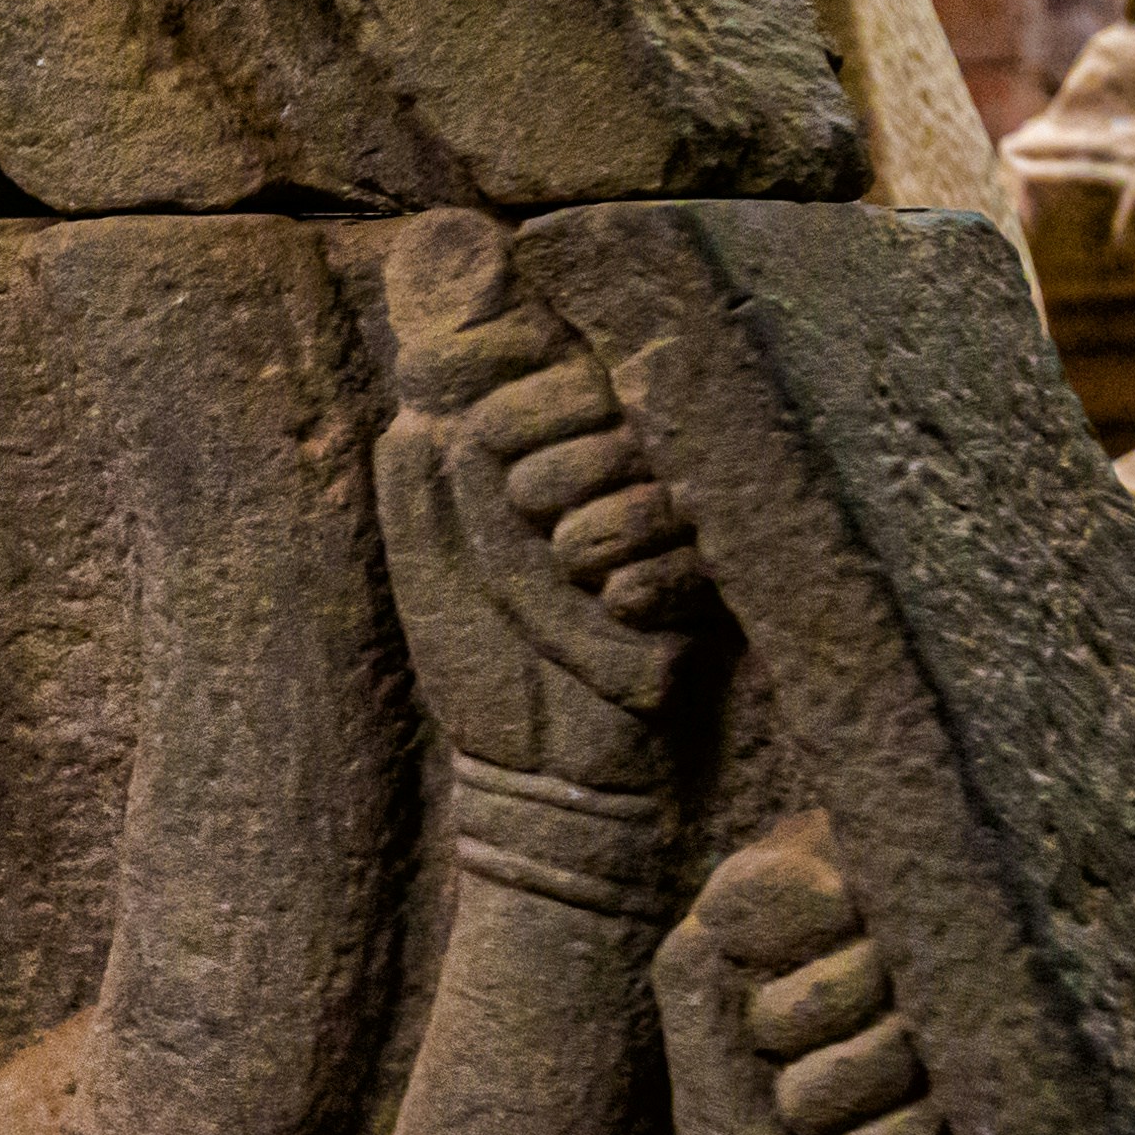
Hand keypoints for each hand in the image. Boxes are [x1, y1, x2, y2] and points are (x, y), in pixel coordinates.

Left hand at [377, 226, 706, 791]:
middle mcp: (625, 477)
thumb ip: (414, 477)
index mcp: (557, 455)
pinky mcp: (719, 590)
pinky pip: (701, 555)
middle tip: (528, 507)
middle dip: (559, 452)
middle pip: (618, 404)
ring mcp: (679, 529)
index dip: (525, 388)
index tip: (482, 435)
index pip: (560, 365)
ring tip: (568, 567)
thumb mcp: (426, 565)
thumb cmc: (480, 660)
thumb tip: (421, 396)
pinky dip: (644, 581)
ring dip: (598, 521)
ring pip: (659, 476)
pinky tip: (614, 610)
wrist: (534, 769)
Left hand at [663, 819, 986, 1134]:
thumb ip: (715, 950)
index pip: (866, 906)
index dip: (808, 990)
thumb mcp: (705, 1050)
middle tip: (803, 1123)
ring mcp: (1017, 1086)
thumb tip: (767, 875)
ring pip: (935, 1085)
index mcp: (895, 961)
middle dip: (821, 1077)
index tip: (772, 1038)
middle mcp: (971, 1008)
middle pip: (902, 992)